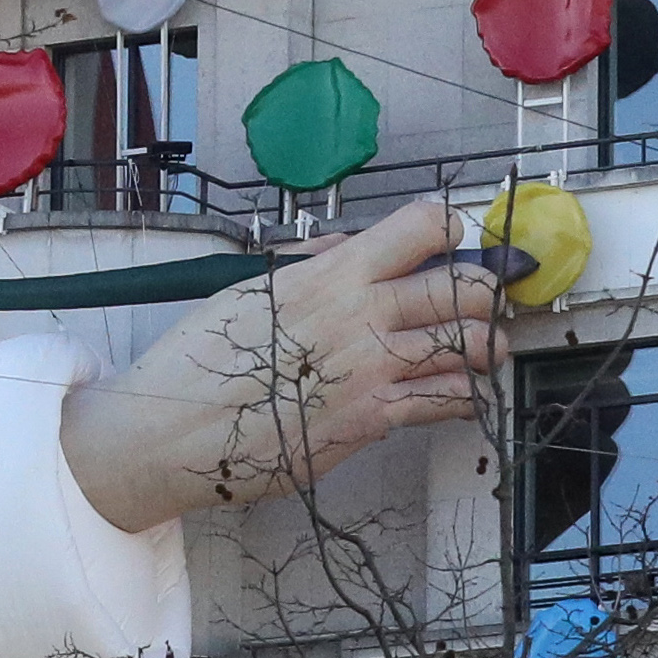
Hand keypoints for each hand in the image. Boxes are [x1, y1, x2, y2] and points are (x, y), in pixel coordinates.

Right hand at [57, 198, 512, 532]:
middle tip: (478, 302)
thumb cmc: (201, 362)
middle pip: (465, 286)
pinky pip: (449, 401)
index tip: (447, 242)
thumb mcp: (250, 290)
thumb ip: (310, 264)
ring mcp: (374, 369)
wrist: (171, 432)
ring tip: (480, 349)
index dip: (447, 230)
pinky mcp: (374, 420)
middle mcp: (362, 314)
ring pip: (471, 344)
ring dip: (485, 345)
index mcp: (331, 273)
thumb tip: (352, 245)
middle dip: (484, 290)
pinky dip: (467, 395)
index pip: (423, 225)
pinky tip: (460, 394)